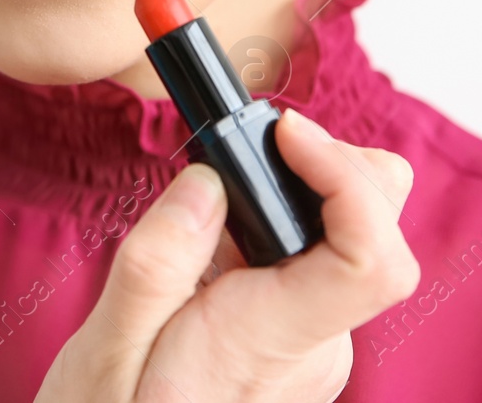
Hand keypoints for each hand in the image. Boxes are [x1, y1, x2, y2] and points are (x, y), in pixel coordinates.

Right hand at [36, 108, 417, 401]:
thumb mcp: (106, 350)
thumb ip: (159, 261)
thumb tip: (210, 181)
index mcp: (269, 345)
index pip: (372, 260)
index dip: (348, 178)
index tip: (286, 132)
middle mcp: (314, 346)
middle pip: (375, 233)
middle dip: (330, 164)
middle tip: (253, 142)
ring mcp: (313, 346)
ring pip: (348, 242)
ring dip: (299, 193)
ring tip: (219, 188)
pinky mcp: (299, 342)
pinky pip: (317, 264)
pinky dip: (281, 224)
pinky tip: (218, 231)